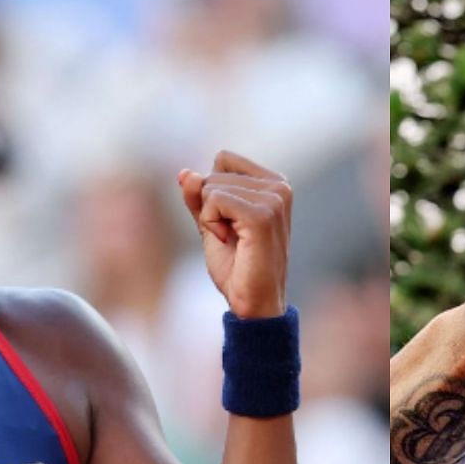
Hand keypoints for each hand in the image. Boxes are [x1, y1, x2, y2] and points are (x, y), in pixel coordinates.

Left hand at [177, 151, 291, 318]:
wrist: (252, 304)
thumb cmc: (237, 268)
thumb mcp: (211, 224)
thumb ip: (199, 197)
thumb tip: (185, 173)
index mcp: (274, 183)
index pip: (224, 159)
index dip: (213, 191)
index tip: (230, 222)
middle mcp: (280, 186)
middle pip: (214, 172)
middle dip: (210, 207)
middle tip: (232, 237)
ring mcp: (274, 199)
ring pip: (211, 186)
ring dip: (210, 218)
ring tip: (233, 242)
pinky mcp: (262, 215)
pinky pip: (214, 200)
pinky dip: (210, 224)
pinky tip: (229, 242)